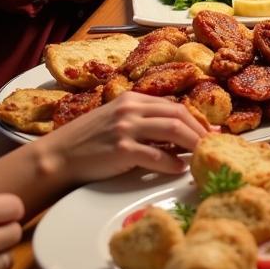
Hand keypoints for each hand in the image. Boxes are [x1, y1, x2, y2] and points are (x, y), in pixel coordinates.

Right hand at [38, 92, 208, 187]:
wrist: (56, 157)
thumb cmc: (88, 143)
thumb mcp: (117, 122)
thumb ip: (144, 122)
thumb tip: (179, 135)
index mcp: (132, 100)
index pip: (175, 106)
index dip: (197, 120)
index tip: (212, 132)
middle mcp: (131, 109)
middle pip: (179, 115)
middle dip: (200, 130)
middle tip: (213, 145)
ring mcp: (126, 128)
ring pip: (173, 130)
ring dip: (193, 144)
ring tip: (203, 155)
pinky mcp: (120, 149)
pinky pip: (156, 155)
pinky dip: (172, 163)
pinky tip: (179, 169)